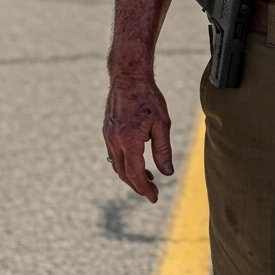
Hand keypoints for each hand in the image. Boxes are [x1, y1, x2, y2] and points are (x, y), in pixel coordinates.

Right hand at [104, 74, 173, 202]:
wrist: (128, 77)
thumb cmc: (148, 98)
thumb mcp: (162, 123)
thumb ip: (163, 150)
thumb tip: (167, 173)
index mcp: (129, 140)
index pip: (135, 173)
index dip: (144, 188)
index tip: (154, 197)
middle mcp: (115, 140)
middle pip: (124, 173)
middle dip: (137, 185)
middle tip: (152, 192)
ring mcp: (108, 136)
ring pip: (117, 165)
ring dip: (130, 176)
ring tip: (147, 179)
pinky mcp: (107, 131)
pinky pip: (114, 154)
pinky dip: (124, 164)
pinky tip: (137, 163)